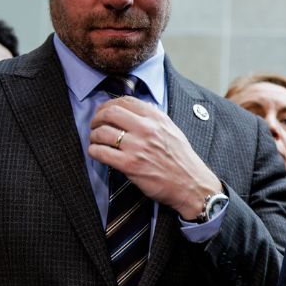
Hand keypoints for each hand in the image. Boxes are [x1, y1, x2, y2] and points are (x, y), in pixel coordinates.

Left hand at [88, 96, 220, 218]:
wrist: (191, 185)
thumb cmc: (183, 160)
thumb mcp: (173, 131)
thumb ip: (155, 119)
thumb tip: (137, 109)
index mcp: (157, 119)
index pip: (126, 101)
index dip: (109, 104)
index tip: (104, 111)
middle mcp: (147, 129)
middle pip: (110, 113)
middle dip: (97, 118)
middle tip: (94, 125)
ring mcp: (137, 147)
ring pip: (102, 132)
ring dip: (93, 136)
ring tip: (95, 141)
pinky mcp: (130, 165)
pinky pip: (101, 153)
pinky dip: (94, 151)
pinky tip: (96, 153)